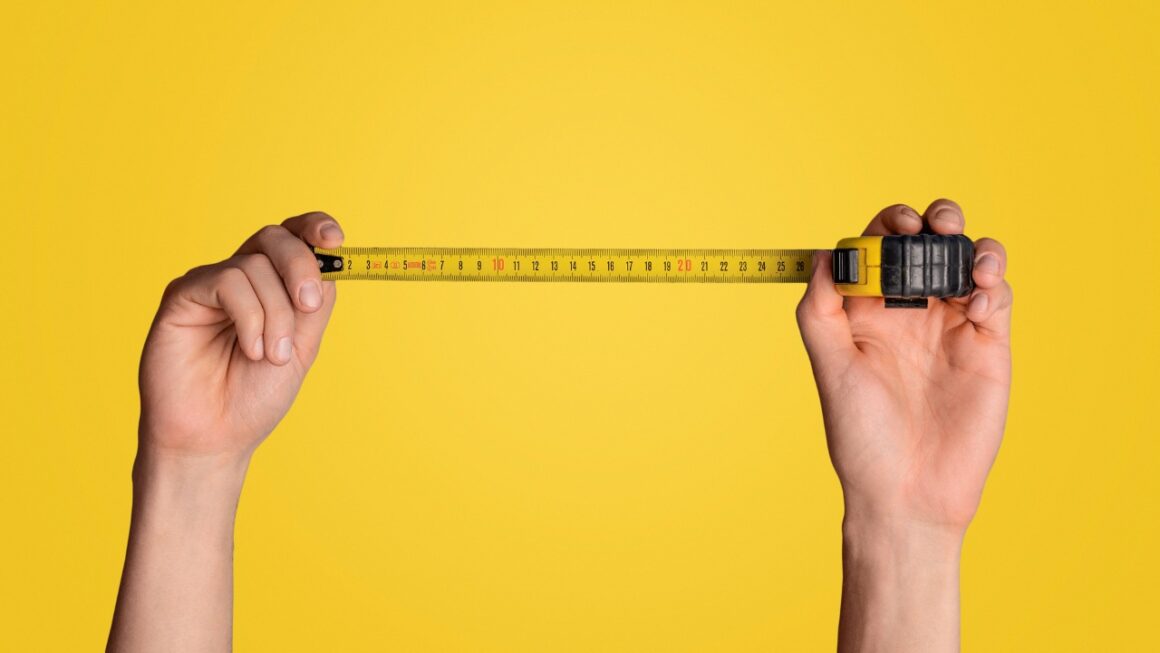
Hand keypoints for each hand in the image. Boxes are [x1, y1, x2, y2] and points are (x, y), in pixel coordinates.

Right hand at [138, 212, 343, 460]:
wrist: (215, 437)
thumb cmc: (254, 397)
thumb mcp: (302, 347)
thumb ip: (314, 304)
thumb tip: (331, 262)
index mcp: (272, 286)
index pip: (293, 237)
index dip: (313, 227)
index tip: (335, 240)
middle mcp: (240, 279)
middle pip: (274, 239)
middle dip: (300, 266)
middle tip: (308, 305)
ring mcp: (210, 285)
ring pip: (254, 265)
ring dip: (275, 313)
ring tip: (272, 355)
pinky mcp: (182, 296)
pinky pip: (227, 282)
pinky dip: (250, 316)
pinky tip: (250, 349)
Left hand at [797, 199, 1010, 531]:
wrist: (907, 491)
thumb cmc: (861, 435)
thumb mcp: (830, 367)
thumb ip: (819, 310)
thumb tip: (821, 254)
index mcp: (868, 309)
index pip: (880, 246)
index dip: (888, 224)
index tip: (895, 226)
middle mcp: (910, 310)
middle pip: (929, 243)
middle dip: (936, 219)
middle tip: (934, 225)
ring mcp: (950, 326)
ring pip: (970, 262)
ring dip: (973, 245)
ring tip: (969, 259)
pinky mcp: (986, 347)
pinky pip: (997, 299)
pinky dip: (994, 286)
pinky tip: (978, 304)